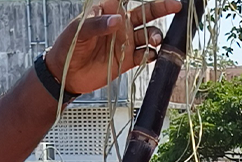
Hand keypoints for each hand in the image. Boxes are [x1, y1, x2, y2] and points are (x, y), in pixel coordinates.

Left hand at [44, 1, 181, 96]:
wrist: (66, 74)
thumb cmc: (68, 46)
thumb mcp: (79, 31)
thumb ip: (98, 24)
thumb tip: (117, 20)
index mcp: (109, 10)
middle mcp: (121, 24)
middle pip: (146, 13)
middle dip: (161, 8)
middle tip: (175, 5)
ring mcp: (126, 42)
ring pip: (148, 34)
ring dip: (156, 35)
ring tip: (155, 39)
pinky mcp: (127, 60)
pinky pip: (145, 55)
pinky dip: (152, 54)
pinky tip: (152, 54)